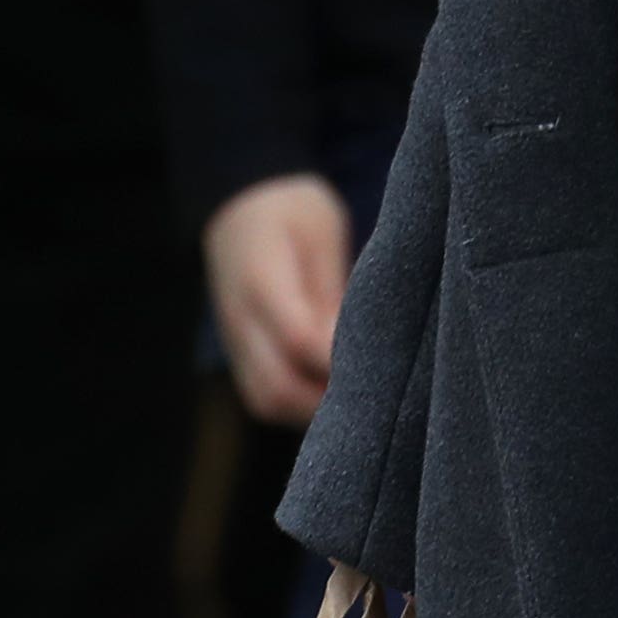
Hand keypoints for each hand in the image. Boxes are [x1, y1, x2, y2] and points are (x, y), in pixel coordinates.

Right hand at [202, 174, 354, 421]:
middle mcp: (240, 320)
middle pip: (278, 387)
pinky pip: (266, 398)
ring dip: (313, 411)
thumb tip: (362, 346)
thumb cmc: (291, 212)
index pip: (299, 338)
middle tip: (377, 399)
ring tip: (360, 403)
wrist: (239, 206)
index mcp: (261, 279)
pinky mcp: (240, 357)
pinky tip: (334, 397)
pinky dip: (300, 406)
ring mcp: (235, 343)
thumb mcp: (324, 232)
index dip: (339, 363)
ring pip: (269, 402)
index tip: (382, 372)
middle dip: (328, 401)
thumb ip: (335, 290)